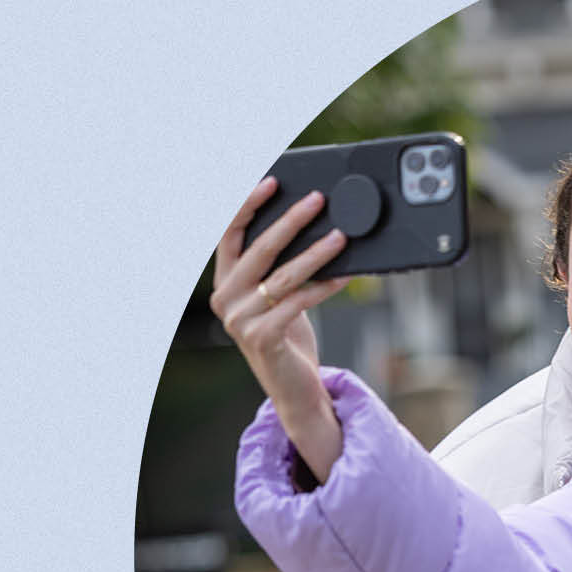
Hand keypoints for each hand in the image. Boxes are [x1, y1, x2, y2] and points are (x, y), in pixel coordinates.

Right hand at [210, 176, 351, 480]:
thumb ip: (279, 268)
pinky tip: (348, 273)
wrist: (294, 390)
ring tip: (342, 235)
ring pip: (284, 276)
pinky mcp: (263, 337)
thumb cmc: (289, 338)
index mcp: (224, 284)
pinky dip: (326, 285)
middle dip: (291, 221)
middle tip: (318, 200)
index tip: (270, 181)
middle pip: (260, 250)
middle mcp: (225, 299)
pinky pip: (300, 302)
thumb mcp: (279, 298)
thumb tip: (309, 226)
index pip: (229, 235)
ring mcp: (240, 320)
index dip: (247, 206)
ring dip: (317, 251)